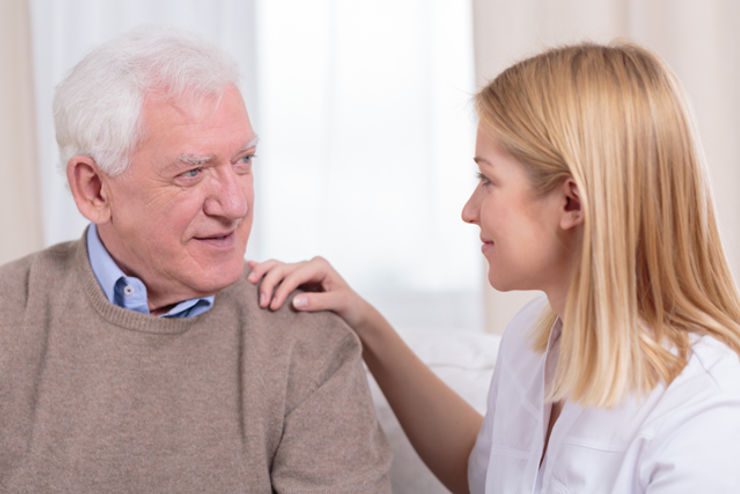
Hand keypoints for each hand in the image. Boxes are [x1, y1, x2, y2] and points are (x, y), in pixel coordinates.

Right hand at [246, 256, 369, 328]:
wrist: (354, 311)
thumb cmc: (349, 306)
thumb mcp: (338, 303)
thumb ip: (318, 302)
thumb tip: (295, 302)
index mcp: (319, 266)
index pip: (294, 274)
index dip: (282, 289)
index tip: (274, 306)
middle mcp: (308, 265)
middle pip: (281, 268)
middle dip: (268, 284)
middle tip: (262, 304)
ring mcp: (301, 270)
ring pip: (275, 266)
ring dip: (262, 276)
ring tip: (250, 285)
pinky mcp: (295, 279)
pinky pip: (276, 271)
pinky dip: (263, 270)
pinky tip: (249, 266)